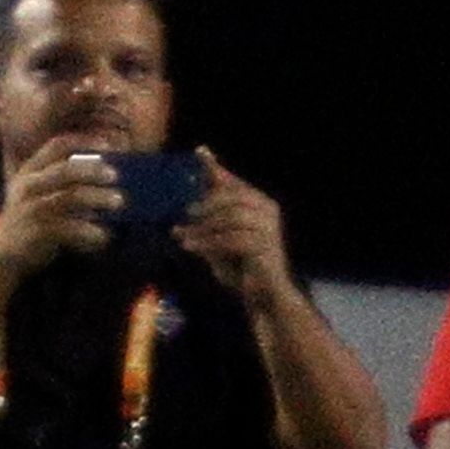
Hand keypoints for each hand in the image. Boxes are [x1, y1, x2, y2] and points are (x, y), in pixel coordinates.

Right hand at [0, 136, 123, 273]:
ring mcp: (29, 209)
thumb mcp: (39, 194)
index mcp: (29, 171)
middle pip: (66, 170)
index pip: (57, 146)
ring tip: (119, 202)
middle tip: (116, 176)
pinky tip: (105, 236)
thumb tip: (110, 170)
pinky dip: (91, 231)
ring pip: (70, 196)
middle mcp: (27, 186)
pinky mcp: (35, 232)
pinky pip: (70, 228)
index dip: (84, 141)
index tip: (109, 144)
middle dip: (94, 170)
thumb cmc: (30, 221)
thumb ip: (64, 180)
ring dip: (98, 198)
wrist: (1, 257)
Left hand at [172, 147, 292, 309]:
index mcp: (257, 204)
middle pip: (233, 195)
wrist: (264, 296)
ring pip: (231, 216)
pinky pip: (231, 238)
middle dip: (206, 202)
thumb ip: (208, 224)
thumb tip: (184, 211)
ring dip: (203, 226)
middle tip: (184, 213)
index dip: (216, 168)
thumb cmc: (242, 268)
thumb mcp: (219, 241)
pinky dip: (208, 242)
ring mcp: (268, 227)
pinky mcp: (265, 245)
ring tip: (181, 235)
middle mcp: (266, 210)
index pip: (233, 181)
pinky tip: (191, 247)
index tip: (199, 152)